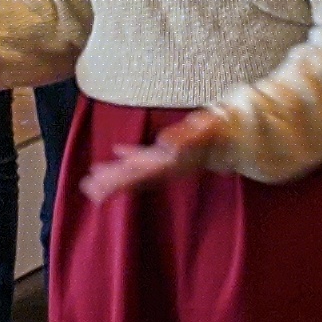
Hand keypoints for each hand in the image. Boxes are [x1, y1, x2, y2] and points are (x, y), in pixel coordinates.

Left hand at [75, 108, 232, 205]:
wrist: (234, 136)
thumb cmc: (219, 132)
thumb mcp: (204, 131)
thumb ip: (186, 138)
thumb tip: (164, 142)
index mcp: (169, 164)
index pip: (138, 175)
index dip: (118, 182)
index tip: (100, 190)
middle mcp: (165, 166)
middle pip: (133, 178)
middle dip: (111, 183)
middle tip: (88, 189)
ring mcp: (167, 161)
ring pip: (136, 170)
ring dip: (115, 174)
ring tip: (94, 178)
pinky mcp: (170, 153)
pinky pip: (145, 156)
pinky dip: (129, 156)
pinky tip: (117, 151)